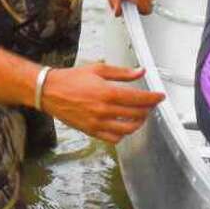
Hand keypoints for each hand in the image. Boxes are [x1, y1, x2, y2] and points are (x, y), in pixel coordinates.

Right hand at [37, 62, 162, 143]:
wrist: (49, 91)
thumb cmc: (71, 79)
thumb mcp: (98, 69)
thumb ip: (122, 73)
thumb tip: (140, 72)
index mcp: (107, 93)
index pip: (138, 99)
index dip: (153, 99)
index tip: (160, 97)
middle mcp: (104, 110)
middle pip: (136, 114)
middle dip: (148, 109)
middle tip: (151, 104)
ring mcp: (97, 123)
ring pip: (127, 129)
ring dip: (138, 123)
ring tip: (140, 116)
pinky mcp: (91, 131)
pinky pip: (113, 138)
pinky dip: (122, 134)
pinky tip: (124, 126)